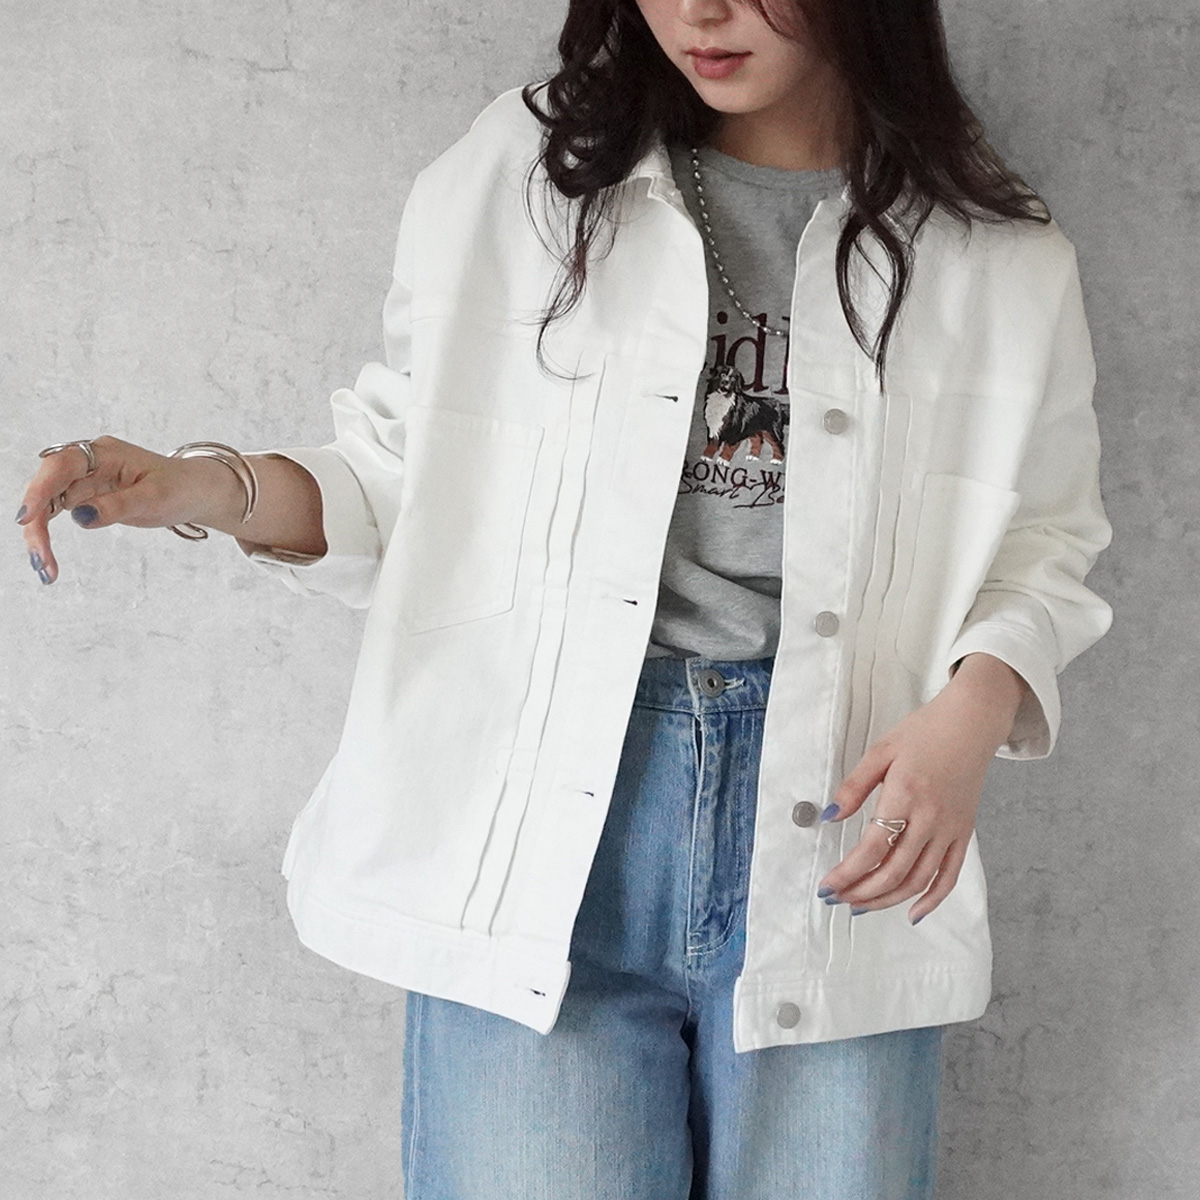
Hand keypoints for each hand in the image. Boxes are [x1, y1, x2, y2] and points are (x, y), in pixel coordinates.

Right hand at [15, 436, 241, 583]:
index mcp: (105, 454)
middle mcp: (89, 462)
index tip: (26, 518)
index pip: (62, 467)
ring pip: (49, 504)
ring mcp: (86, 479)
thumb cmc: (180, 488)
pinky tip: (48, 561)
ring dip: (40, 534)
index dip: (40, 490)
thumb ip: (118, 506)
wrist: (197, 491)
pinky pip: (60, 513)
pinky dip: (51, 534)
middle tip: (41, 560)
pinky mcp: (88, 496)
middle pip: (48, 487)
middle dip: (37, 522)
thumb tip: (79, 516)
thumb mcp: (155, 499)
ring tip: (46, 569)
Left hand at [817, 654, 1026, 923]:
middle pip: (894, 871)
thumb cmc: (924, 732)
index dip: (847, 873)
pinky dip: (933, 899)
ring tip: (861, 906)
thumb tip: (830, 816)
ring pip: (919, 879)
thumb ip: (855, 786)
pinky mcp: (964, 832)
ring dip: (887, 899)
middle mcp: (931, 818)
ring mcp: (950, 829)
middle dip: (861, 892)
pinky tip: (913, 913)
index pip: (872, 848)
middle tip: (836, 899)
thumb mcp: (880, 750)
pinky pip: (950, 875)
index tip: (827, 886)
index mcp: (906, 795)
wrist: (972, 722)